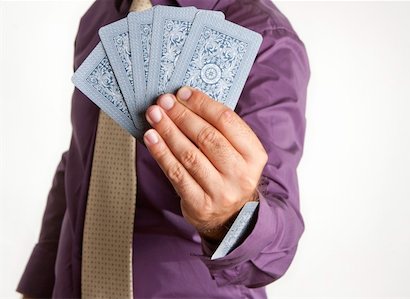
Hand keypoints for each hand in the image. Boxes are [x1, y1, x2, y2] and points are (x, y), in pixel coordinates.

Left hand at [143, 87, 267, 240]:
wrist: (233, 216)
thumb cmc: (231, 174)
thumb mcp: (239, 153)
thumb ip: (221, 130)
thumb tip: (186, 101)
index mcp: (254, 155)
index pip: (226, 121)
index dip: (202, 104)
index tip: (183, 93)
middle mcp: (241, 174)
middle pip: (207, 137)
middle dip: (182, 115)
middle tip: (164, 102)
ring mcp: (221, 191)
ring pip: (189, 155)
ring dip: (168, 131)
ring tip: (154, 115)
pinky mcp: (200, 204)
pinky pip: (176, 174)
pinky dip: (161, 153)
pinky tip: (152, 138)